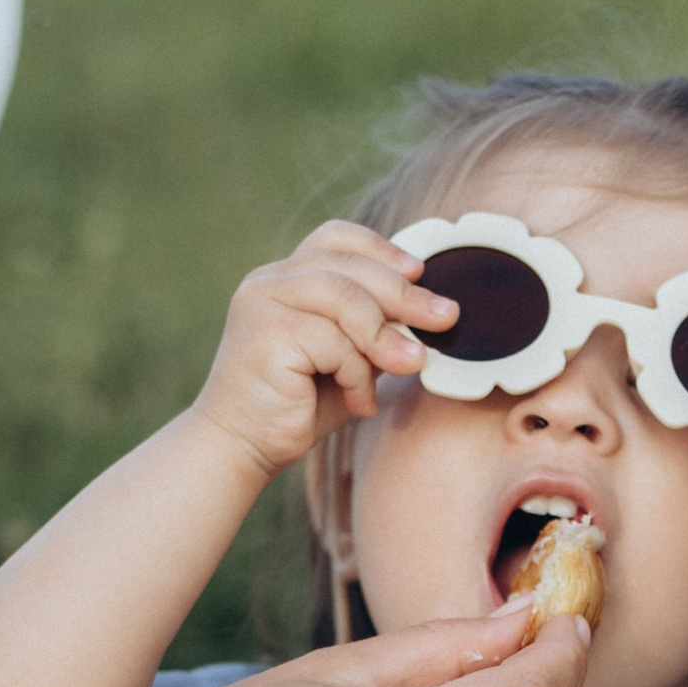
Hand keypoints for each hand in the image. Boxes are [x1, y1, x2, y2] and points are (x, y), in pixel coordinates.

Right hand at [188, 221, 458, 480]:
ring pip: (345, 298)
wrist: (241, 448)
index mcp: (285, 278)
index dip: (382, 249)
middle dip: (405, 294)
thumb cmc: (295, 405)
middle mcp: (269, 281)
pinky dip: (357, 372)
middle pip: (350, 267)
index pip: (336, 238)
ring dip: (385, 335)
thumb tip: (430, 313)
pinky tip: (359, 401)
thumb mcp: (347, 359)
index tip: (420, 272)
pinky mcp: (264, 333)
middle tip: (445, 318)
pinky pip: (333, 340)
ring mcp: (263, 303)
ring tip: (412, 365)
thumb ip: (375, 331)